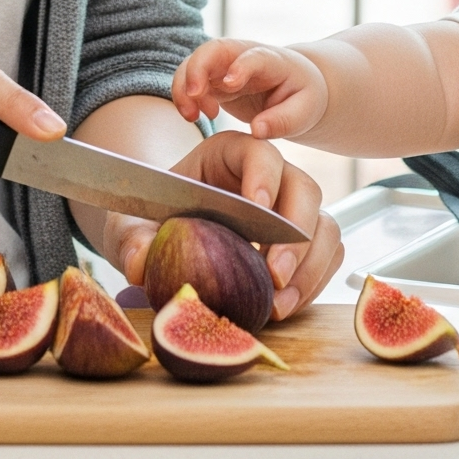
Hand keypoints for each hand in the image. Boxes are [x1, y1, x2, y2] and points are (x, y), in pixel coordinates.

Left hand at [105, 131, 342, 321]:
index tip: (256, 210)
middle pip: (304, 188)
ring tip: (279, 302)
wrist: (165, 236)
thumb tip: (141, 263)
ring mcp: (289, 211)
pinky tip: (285, 305)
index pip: (260, 152)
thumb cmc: (152, 216)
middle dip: (296, 233)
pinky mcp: (301, 245)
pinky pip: (327, 257)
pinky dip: (314, 282)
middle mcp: (268, 177)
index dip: (264, 178)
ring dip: (310, 266)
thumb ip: (132, 238)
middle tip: (274, 274)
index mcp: (228, 154)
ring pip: (324, 226)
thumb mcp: (131, 222)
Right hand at [171, 37, 328, 140]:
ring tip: (193, 116)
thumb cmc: (301, 96)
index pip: (254, 56)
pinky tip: (200, 115)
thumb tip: (257, 131)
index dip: (241, 66)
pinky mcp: (213, 76)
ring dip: (185, 86)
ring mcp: (225, 63)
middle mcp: (243, 55)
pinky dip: (186, 96)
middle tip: (193, 96)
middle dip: (197, 69)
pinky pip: (190, 79)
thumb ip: (283, 121)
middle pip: (213, 49)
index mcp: (272, 60)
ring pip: (194, 62)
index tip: (230, 83)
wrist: (294, 85)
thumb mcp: (304, 111)